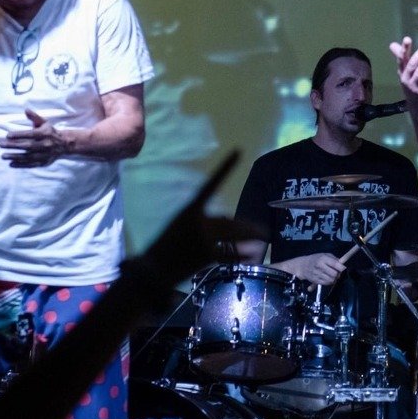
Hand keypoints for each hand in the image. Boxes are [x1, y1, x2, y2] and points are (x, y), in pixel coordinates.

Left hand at [1, 109, 67, 167]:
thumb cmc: (50, 132)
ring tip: (3, 156)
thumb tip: (26, 110)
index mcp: (45, 134)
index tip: (7, 135)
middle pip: (28, 146)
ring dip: (15, 156)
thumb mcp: (44, 123)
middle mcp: (45, 144)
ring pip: (28, 156)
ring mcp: (44, 155)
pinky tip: (11, 164)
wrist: (64, 145)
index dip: (19, 135)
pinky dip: (21, 165)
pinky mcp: (43, 162)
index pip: (31, 134)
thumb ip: (35, 117)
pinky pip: (31, 164)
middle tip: (1, 145)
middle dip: (14, 145)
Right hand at [139, 151, 262, 294]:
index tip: (238, 151)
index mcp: (191, 208)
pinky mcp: (207, 255)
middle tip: (264, 229)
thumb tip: (228, 224)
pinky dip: (242, 255)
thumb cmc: (166, 245)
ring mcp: (204, 238)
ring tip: (263, 238)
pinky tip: (252, 255)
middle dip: (249, 227)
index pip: (211, 184)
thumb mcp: (181, 225)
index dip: (225, 167)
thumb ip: (204, 222)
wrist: (153, 267)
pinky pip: (229, 254)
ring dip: (250, 237)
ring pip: (234, 236)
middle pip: (231, 221)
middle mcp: (200, 221)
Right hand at [298, 253, 344, 285]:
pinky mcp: (315, 280)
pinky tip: (328, 278)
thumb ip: (334, 259)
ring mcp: (317, 274)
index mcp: (323, 258)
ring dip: (334, 279)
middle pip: (334, 274)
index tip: (344, 269)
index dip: (342, 268)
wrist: (302, 266)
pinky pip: (326, 283)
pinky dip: (329, 282)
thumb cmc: (315, 259)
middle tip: (337, 273)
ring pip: (331, 280)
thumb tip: (342, 264)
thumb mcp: (324, 255)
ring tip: (332, 275)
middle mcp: (320, 266)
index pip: (335, 264)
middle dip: (338, 274)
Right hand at [389, 36, 417, 108]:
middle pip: (412, 64)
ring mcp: (413, 86)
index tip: (407, 39)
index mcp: (402, 72)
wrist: (417, 107)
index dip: (404, 49)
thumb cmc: (413, 85)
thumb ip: (402, 58)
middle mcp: (406, 78)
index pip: (401, 59)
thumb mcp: (406, 73)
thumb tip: (392, 44)